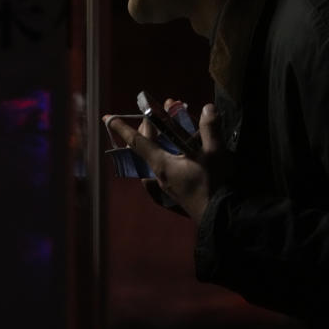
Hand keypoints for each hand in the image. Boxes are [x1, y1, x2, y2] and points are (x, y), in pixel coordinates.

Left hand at [103, 101, 227, 221]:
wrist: (221, 220)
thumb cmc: (214, 186)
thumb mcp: (215, 154)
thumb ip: (210, 129)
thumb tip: (207, 107)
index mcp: (161, 164)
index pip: (137, 141)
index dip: (122, 128)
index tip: (107, 118)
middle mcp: (158, 174)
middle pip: (145, 146)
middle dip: (150, 126)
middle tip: (161, 111)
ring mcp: (165, 185)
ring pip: (154, 157)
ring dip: (160, 140)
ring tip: (172, 128)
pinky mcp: (174, 192)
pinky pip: (163, 168)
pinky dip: (167, 154)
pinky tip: (179, 152)